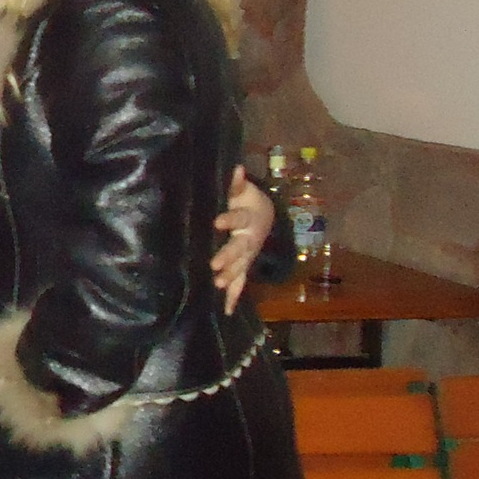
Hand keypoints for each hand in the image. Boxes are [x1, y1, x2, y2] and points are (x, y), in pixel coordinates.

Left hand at [211, 167, 273, 312]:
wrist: (263, 215)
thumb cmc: (246, 200)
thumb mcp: (243, 190)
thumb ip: (236, 183)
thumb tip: (236, 167)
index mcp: (249, 218)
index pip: (239, 218)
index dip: (229, 219)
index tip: (217, 221)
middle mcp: (250, 239)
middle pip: (240, 248)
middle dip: (228, 257)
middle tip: (215, 265)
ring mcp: (248, 255)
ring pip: (241, 267)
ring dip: (230, 276)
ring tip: (217, 284)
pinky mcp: (245, 266)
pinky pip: (241, 283)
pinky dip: (233, 297)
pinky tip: (226, 311)